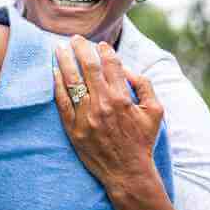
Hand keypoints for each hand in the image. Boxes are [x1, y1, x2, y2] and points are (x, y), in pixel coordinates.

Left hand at [54, 35, 163, 192]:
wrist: (127, 172)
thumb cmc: (142, 141)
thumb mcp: (155, 112)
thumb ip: (145, 86)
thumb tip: (128, 69)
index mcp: (123, 98)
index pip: (111, 65)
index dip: (104, 51)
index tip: (99, 44)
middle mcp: (103, 105)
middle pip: (88, 68)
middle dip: (80, 48)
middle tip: (75, 38)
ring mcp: (86, 117)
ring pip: (72, 81)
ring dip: (64, 61)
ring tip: (58, 48)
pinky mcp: (74, 129)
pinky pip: (62, 102)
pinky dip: (57, 85)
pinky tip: (55, 72)